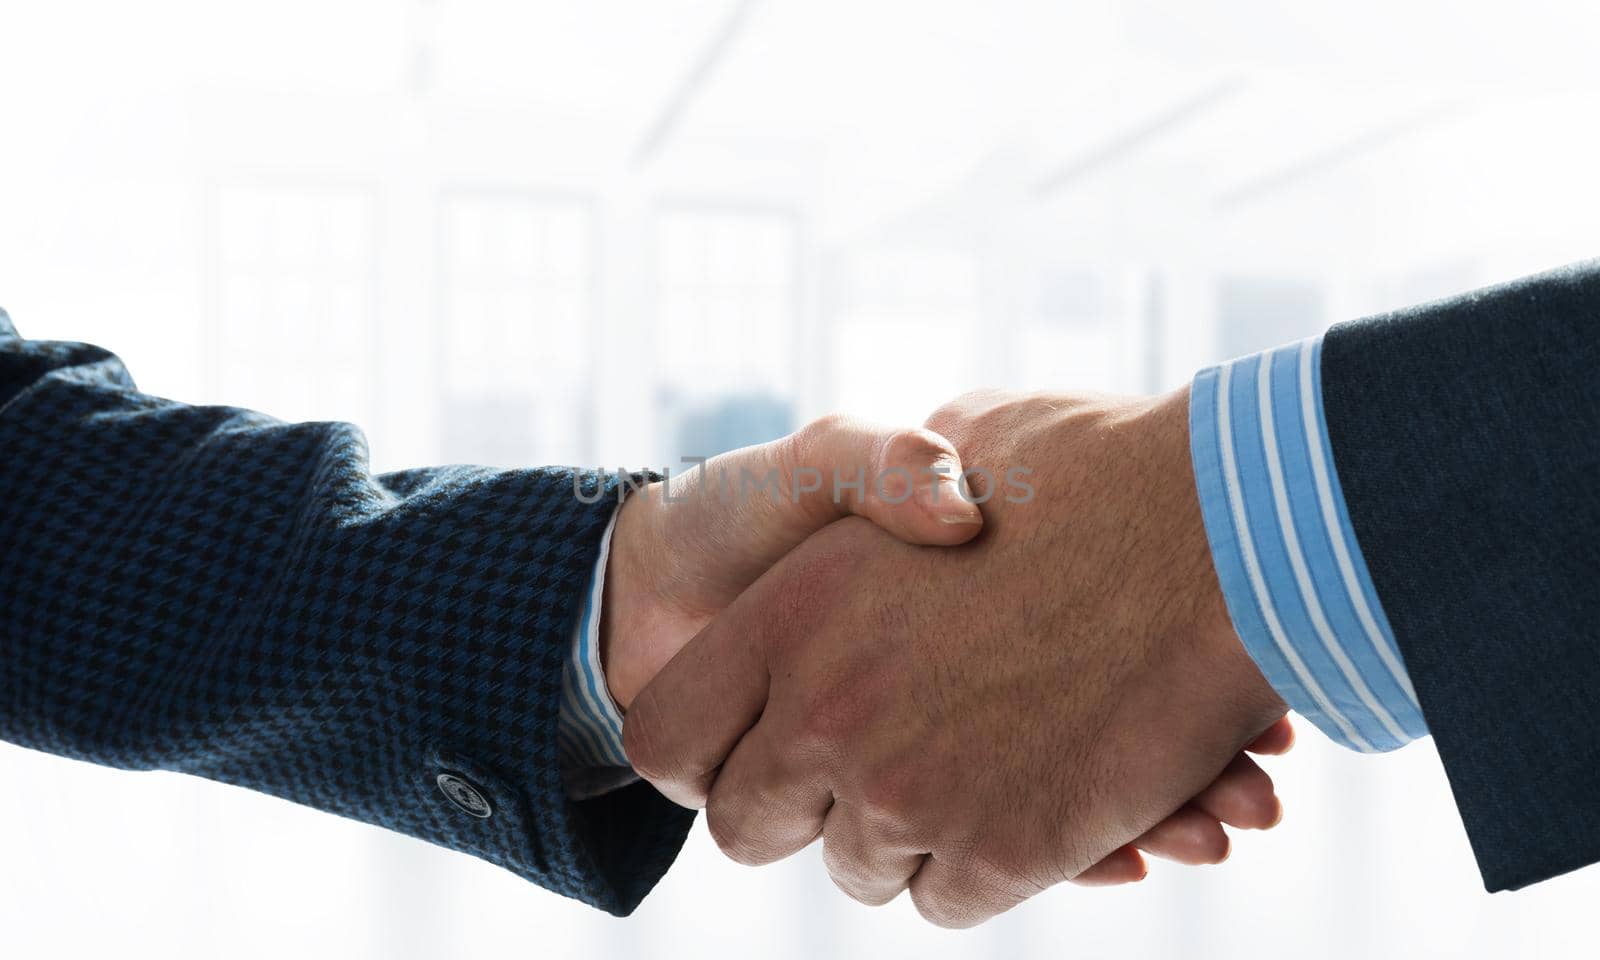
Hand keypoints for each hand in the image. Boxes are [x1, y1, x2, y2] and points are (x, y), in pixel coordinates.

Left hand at [623, 388, 1289, 924]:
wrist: (1232, 524)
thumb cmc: (1088, 467)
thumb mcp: (954, 438)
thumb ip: (880, 489)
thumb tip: (861, 546)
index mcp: (792, 611)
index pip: (669, 737)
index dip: (700, 751)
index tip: (745, 746)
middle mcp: (829, 711)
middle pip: (749, 830)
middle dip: (796, 813)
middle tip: (860, 770)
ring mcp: (912, 792)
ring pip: (859, 872)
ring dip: (902, 835)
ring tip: (971, 761)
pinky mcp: (1000, 852)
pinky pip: (945, 899)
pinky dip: (979, 865)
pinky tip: (1037, 796)